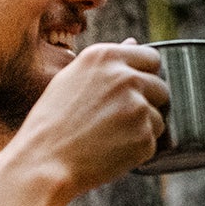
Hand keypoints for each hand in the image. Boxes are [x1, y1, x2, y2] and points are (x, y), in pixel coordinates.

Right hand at [4, 41, 167, 200]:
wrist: (43, 162)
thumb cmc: (52, 122)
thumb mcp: (71, 79)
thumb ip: (107, 62)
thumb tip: (133, 42)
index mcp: (105, 57)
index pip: (151, 57)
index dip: (145, 75)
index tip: (133, 91)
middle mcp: (125, 77)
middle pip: (161, 87)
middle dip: (148, 103)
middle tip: (118, 121)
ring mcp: (138, 107)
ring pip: (159, 116)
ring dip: (143, 128)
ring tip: (109, 137)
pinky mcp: (144, 137)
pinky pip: (153, 142)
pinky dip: (138, 150)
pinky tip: (110, 151)